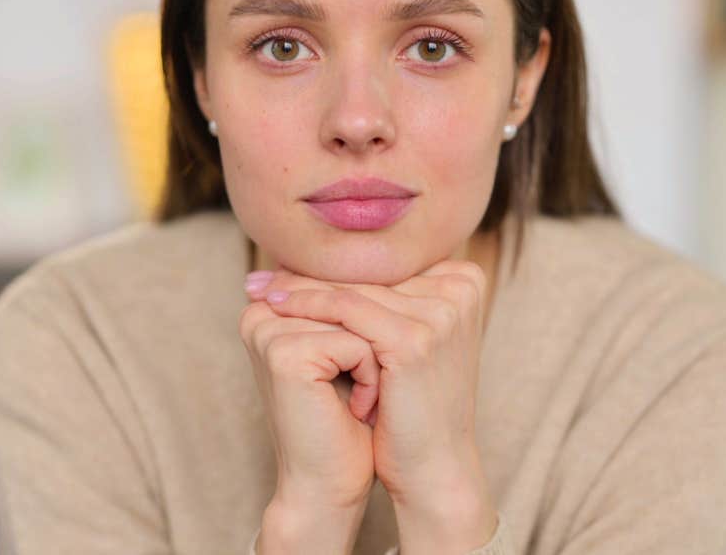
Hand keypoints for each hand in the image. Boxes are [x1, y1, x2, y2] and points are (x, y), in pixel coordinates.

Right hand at [238, 291, 381, 519]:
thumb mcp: (355, 350)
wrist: (332, 483)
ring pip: (359, 316)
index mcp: (273, 304)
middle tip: (378, 383)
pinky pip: (357, 343)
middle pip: (352, 295)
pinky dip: (372, 378)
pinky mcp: (283, 353)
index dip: (376, 320)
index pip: (345, 281)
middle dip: (379, 339)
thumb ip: (358, 302)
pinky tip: (360, 409)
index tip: (371, 363)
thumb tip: (399, 253)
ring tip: (368, 397)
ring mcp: (267, 329)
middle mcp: (262, 310)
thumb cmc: (351, 419)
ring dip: (379, 359)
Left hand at [245, 261, 497, 550]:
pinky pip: (347, 309)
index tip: (283, 268)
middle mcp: (461, 288)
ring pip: (353, 288)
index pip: (384, 264)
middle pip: (369, 274)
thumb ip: (386, 298)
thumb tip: (327, 259)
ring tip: (260, 291)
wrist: (433, 466)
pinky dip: (307, 306)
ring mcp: (442, 313)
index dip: (332, 266)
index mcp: (465, 281)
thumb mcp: (408, 339)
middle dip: (311, 275)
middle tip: (261, 276)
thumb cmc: (414, 404)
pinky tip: (275, 307)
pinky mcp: (415, 338)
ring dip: (301, 289)